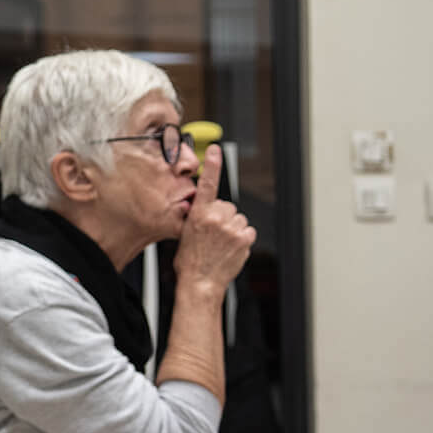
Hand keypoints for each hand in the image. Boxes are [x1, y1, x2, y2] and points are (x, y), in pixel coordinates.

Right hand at [174, 144, 254, 292]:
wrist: (200, 282)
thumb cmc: (190, 261)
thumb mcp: (185, 233)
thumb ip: (198, 216)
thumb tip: (207, 209)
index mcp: (198, 214)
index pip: (207, 184)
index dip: (212, 165)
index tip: (216, 150)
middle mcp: (216, 218)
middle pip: (228, 206)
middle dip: (223, 216)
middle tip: (213, 233)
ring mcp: (232, 228)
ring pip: (238, 219)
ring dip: (233, 228)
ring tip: (221, 243)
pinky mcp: (244, 238)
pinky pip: (247, 230)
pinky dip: (242, 238)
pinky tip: (231, 247)